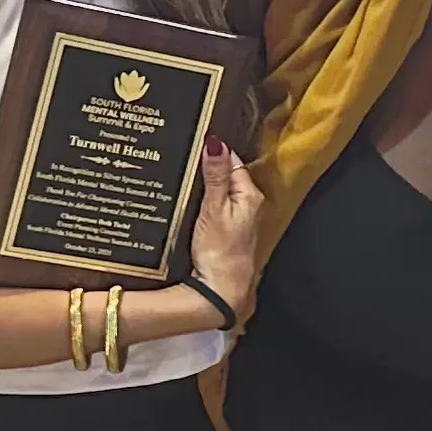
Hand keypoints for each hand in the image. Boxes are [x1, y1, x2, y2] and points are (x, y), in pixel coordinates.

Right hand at [189, 142, 265, 315]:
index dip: (214, 150)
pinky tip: (188, 201)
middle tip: (182, 154)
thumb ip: (215, 176)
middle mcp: (249, 205)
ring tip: (181, 173)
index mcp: (250, 195)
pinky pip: (216, 208)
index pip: (233, 161)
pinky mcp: (228, 233)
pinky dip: (203, 202)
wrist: (221, 291)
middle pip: (227, 176)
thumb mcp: (214, 209)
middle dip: (207, 166)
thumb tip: (216, 142)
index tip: (193, 139)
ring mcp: (239, 220)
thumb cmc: (219, 251)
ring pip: (220, 192)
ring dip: (204, 185)